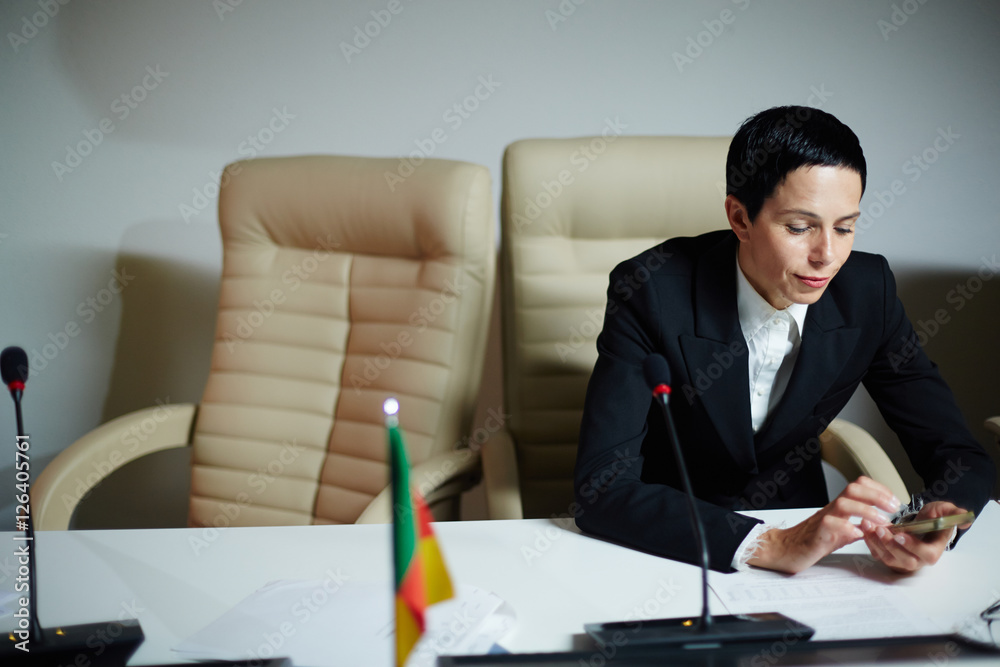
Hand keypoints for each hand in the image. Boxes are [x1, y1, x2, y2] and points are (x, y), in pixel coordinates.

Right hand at [748, 476, 898, 573]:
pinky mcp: (816, 534)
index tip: (895, 502)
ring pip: (844, 503)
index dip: (879, 489)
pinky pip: (830, 524)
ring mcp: (823, 520)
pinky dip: (847, 528)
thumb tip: (878, 527)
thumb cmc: (811, 540)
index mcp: (839, 508)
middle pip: (854, 488)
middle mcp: (832, 509)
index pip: (859, 486)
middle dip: (877, 495)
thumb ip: (857, 527)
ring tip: (881, 522)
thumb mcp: (841, 533)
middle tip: (893, 508)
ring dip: (866, 510)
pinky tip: (857, 534)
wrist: (785, 549)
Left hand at [861, 500, 970, 573]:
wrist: (920, 522)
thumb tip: (965, 518)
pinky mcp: (888, 556)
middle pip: (904, 560)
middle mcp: (917, 559)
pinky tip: (864, 528)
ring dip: (876, 543)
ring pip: (888, 558)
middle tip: (880, 529)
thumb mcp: (943, 512)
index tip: (900, 534)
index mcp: (933, 551)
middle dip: (891, 546)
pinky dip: (869, 542)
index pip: (925, 555)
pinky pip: (877, 554)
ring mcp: (901, 560)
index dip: (913, 546)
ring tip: (867, 525)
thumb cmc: (933, 519)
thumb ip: (953, 513)